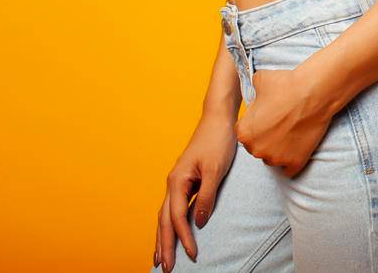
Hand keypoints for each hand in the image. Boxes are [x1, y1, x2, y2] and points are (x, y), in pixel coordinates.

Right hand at [155, 114, 235, 270]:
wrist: (218, 120)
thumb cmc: (218, 141)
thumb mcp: (216, 169)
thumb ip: (207, 196)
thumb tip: (198, 221)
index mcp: (178, 181)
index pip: (178, 217)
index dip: (184, 237)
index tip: (192, 254)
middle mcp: (173, 183)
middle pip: (165, 221)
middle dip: (165, 246)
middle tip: (166, 269)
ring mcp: (177, 182)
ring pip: (165, 216)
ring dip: (163, 238)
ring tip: (159, 259)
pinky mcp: (184, 181)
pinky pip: (173, 209)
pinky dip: (170, 224)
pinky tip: (171, 233)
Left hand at [234, 67, 335, 176]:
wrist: (314, 91)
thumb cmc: (286, 84)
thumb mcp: (259, 80)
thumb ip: (252, 90)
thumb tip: (255, 91)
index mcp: (244, 132)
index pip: (245, 133)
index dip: (257, 124)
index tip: (268, 117)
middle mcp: (256, 149)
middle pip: (258, 147)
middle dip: (266, 138)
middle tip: (281, 123)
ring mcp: (276, 158)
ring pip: (272, 159)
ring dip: (278, 150)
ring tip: (291, 133)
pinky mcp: (295, 162)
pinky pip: (289, 170)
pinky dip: (292, 161)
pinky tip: (298, 148)